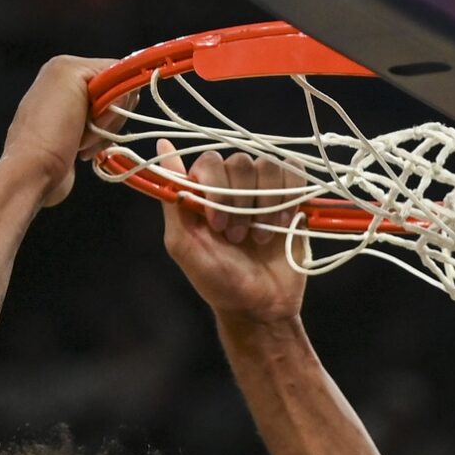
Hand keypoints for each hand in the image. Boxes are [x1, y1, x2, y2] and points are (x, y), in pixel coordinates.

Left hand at [3, 56, 113, 207]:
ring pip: (112, 116)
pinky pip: (104, 132)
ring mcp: (71, 112)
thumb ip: (104, 71)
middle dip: (110, 115)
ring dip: (104, 133)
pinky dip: (99, 142)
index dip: (118, 92)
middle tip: (92, 128)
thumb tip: (128, 79)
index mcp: (65, 67)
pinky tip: (83, 150)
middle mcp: (67, 85)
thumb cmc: (51, 130)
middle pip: (115, 93)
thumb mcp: (74, 81)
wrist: (32, 174)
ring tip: (83, 143)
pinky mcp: (75, 134)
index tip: (106, 113)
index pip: (115, 69)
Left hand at [155, 144, 308, 326]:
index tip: (216, 226)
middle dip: (240, 202)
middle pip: (240, 161)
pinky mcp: (292, 197)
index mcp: (205, 191)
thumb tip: (161, 148)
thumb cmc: (218, 281)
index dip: (216, 189)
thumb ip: (173, 197)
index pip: (209, 162)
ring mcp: (264, 190)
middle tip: (237, 237)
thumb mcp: (184, 244)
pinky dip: (289, 195)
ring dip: (265, 202)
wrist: (260, 307)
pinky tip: (282, 225)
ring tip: (260, 237)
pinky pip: (294, 172)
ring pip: (268, 165)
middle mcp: (233, 185)